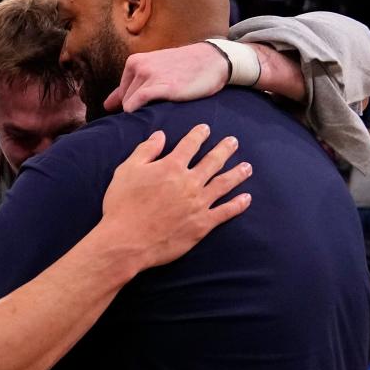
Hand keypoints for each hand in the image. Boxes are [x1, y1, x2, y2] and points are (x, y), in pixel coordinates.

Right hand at [102, 125, 251, 270]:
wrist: (127, 241)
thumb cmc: (122, 205)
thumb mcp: (127, 171)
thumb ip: (146, 151)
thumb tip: (160, 135)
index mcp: (171, 167)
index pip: (190, 144)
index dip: (199, 134)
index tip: (206, 129)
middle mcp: (189, 182)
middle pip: (213, 161)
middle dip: (225, 149)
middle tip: (234, 142)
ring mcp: (199, 204)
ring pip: (224, 184)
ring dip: (237, 174)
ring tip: (247, 167)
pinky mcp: (202, 225)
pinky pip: (225, 212)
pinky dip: (238, 205)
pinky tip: (246, 199)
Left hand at [103, 43, 228, 112]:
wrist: (212, 60)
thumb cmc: (184, 68)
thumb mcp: (154, 71)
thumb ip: (129, 88)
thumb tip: (106, 106)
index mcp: (134, 62)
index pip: (120, 95)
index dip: (130, 107)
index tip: (146, 112)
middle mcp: (138, 66)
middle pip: (123, 102)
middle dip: (135, 111)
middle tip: (155, 114)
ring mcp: (149, 75)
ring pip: (129, 105)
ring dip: (141, 114)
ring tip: (159, 113)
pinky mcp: (162, 86)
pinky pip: (136, 104)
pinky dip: (139, 114)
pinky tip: (154, 116)